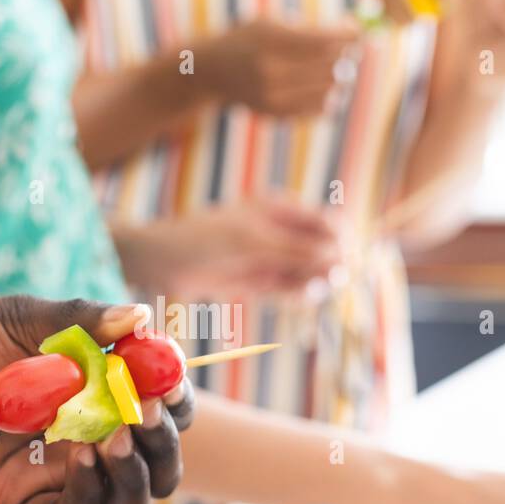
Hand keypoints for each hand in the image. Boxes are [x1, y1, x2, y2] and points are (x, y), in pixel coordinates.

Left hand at [0, 296, 194, 503]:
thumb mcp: (21, 316)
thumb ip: (81, 320)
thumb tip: (140, 318)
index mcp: (98, 397)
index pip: (163, 413)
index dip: (178, 403)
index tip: (171, 382)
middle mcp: (86, 442)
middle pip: (158, 468)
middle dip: (164, 445)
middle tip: (148, 413)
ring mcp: (55, 478)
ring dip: (138, 478)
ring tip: (119, 438)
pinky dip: (90, 496)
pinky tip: (82, 456)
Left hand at [114, 197, 342, 298]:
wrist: (158, 262)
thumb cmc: (202, 240)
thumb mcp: (253, 242)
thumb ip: (297, 251)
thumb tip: (341, 259)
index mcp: (281, 208)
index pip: (329, 222)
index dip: (342, 242)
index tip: (345, 262)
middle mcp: (280, 231)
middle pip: (324, 249)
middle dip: (329, 266)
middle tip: (326, 281)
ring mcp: (270, 257)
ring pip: (310, 272)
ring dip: (314, 283)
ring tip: (303, 290)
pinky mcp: (259, 282)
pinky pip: (290, 288)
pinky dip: (297, 294)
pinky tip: (294, 296)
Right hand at [197, 19, 359, 116]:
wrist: (213, 72)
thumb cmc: (249, 40)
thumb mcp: (271, 22)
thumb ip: (309, 28)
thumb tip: (353, 31)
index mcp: (270, 40)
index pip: (323, 41)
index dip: (348, 35)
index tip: (359, 30)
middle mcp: (271, 71)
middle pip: (330, 65)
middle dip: (347, 55)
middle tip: (351, 48)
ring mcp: (274, 96)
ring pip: (330, 89)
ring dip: (340, 76)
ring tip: (337, 66)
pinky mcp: (278, 114)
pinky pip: (321, 109)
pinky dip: (329, 96)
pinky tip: (323, 86)